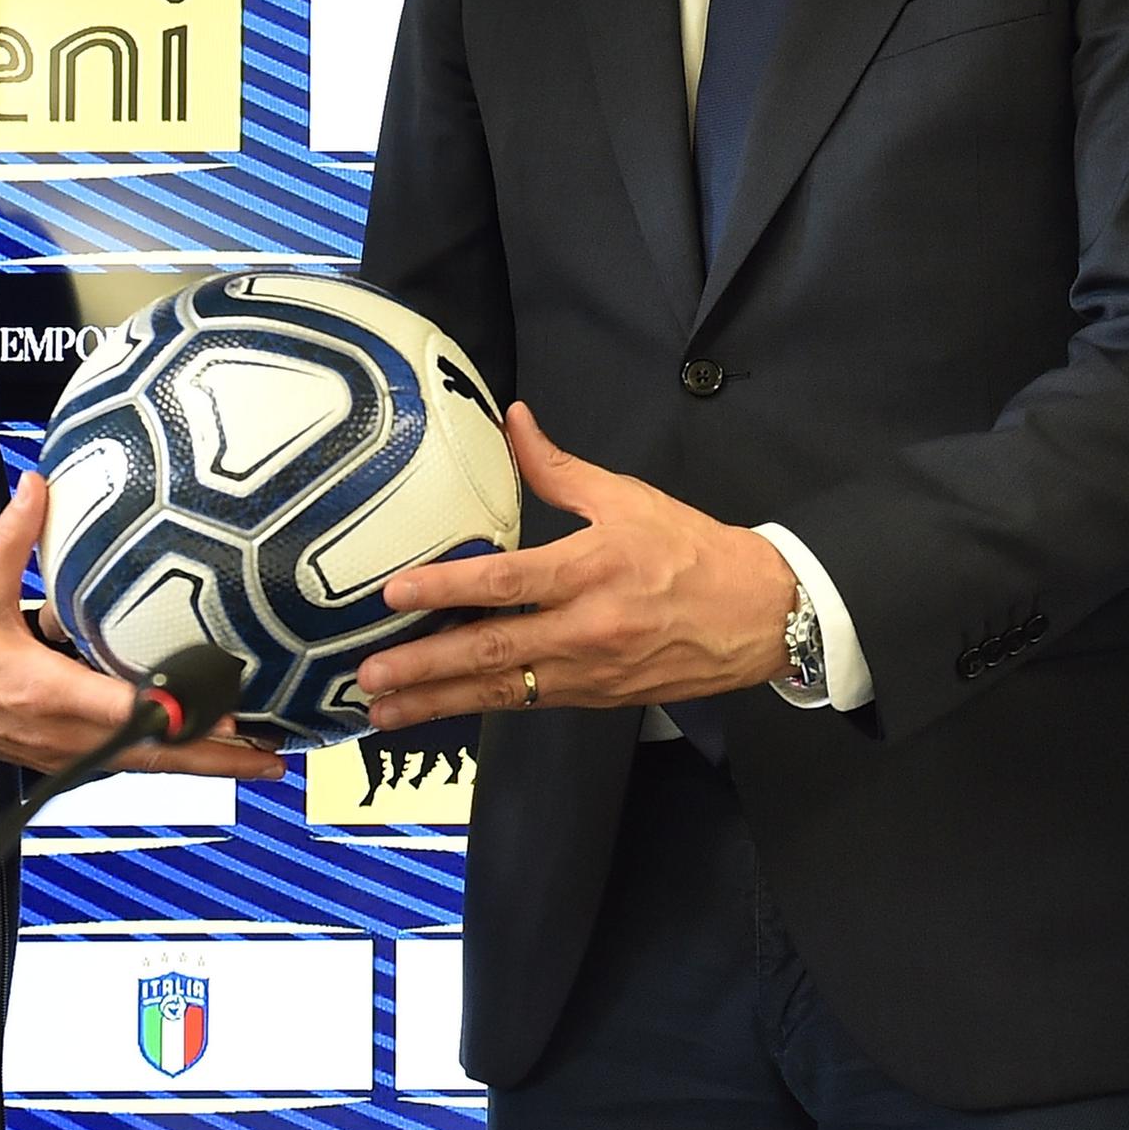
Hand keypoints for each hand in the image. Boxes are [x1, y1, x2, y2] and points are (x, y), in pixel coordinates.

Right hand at [0, 473, 281, 778]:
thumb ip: (13, 537)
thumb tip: (37, 484)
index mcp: (50, 693)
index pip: (126, 712)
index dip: (179, 716)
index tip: (229, 715)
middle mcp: (65, 734)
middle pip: (155, 756)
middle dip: (217, 759)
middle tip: (274, 756)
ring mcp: (65, 754)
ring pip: (146, 767)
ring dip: (202, 765)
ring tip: (259, 758)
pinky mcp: (63, 759)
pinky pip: (127, 764)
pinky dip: (169, 761)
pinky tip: (205, 753)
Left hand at [355, 403, 795, 726]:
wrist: (759, 615)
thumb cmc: (692, 552)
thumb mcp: (627, 497)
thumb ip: (558, 468)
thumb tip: (512, 420)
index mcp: (592, 569)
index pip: (506, 582)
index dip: (447, 588)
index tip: (396, 593)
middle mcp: (586, 628)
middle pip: (493, 651)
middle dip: (425, 666)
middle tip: (369, 673)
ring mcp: (590, 672)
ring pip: (503, 691)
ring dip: (439, 702)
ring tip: (384, 709)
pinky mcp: (596, 698)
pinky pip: (528, 704)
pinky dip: (480, 707)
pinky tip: (440, 709)